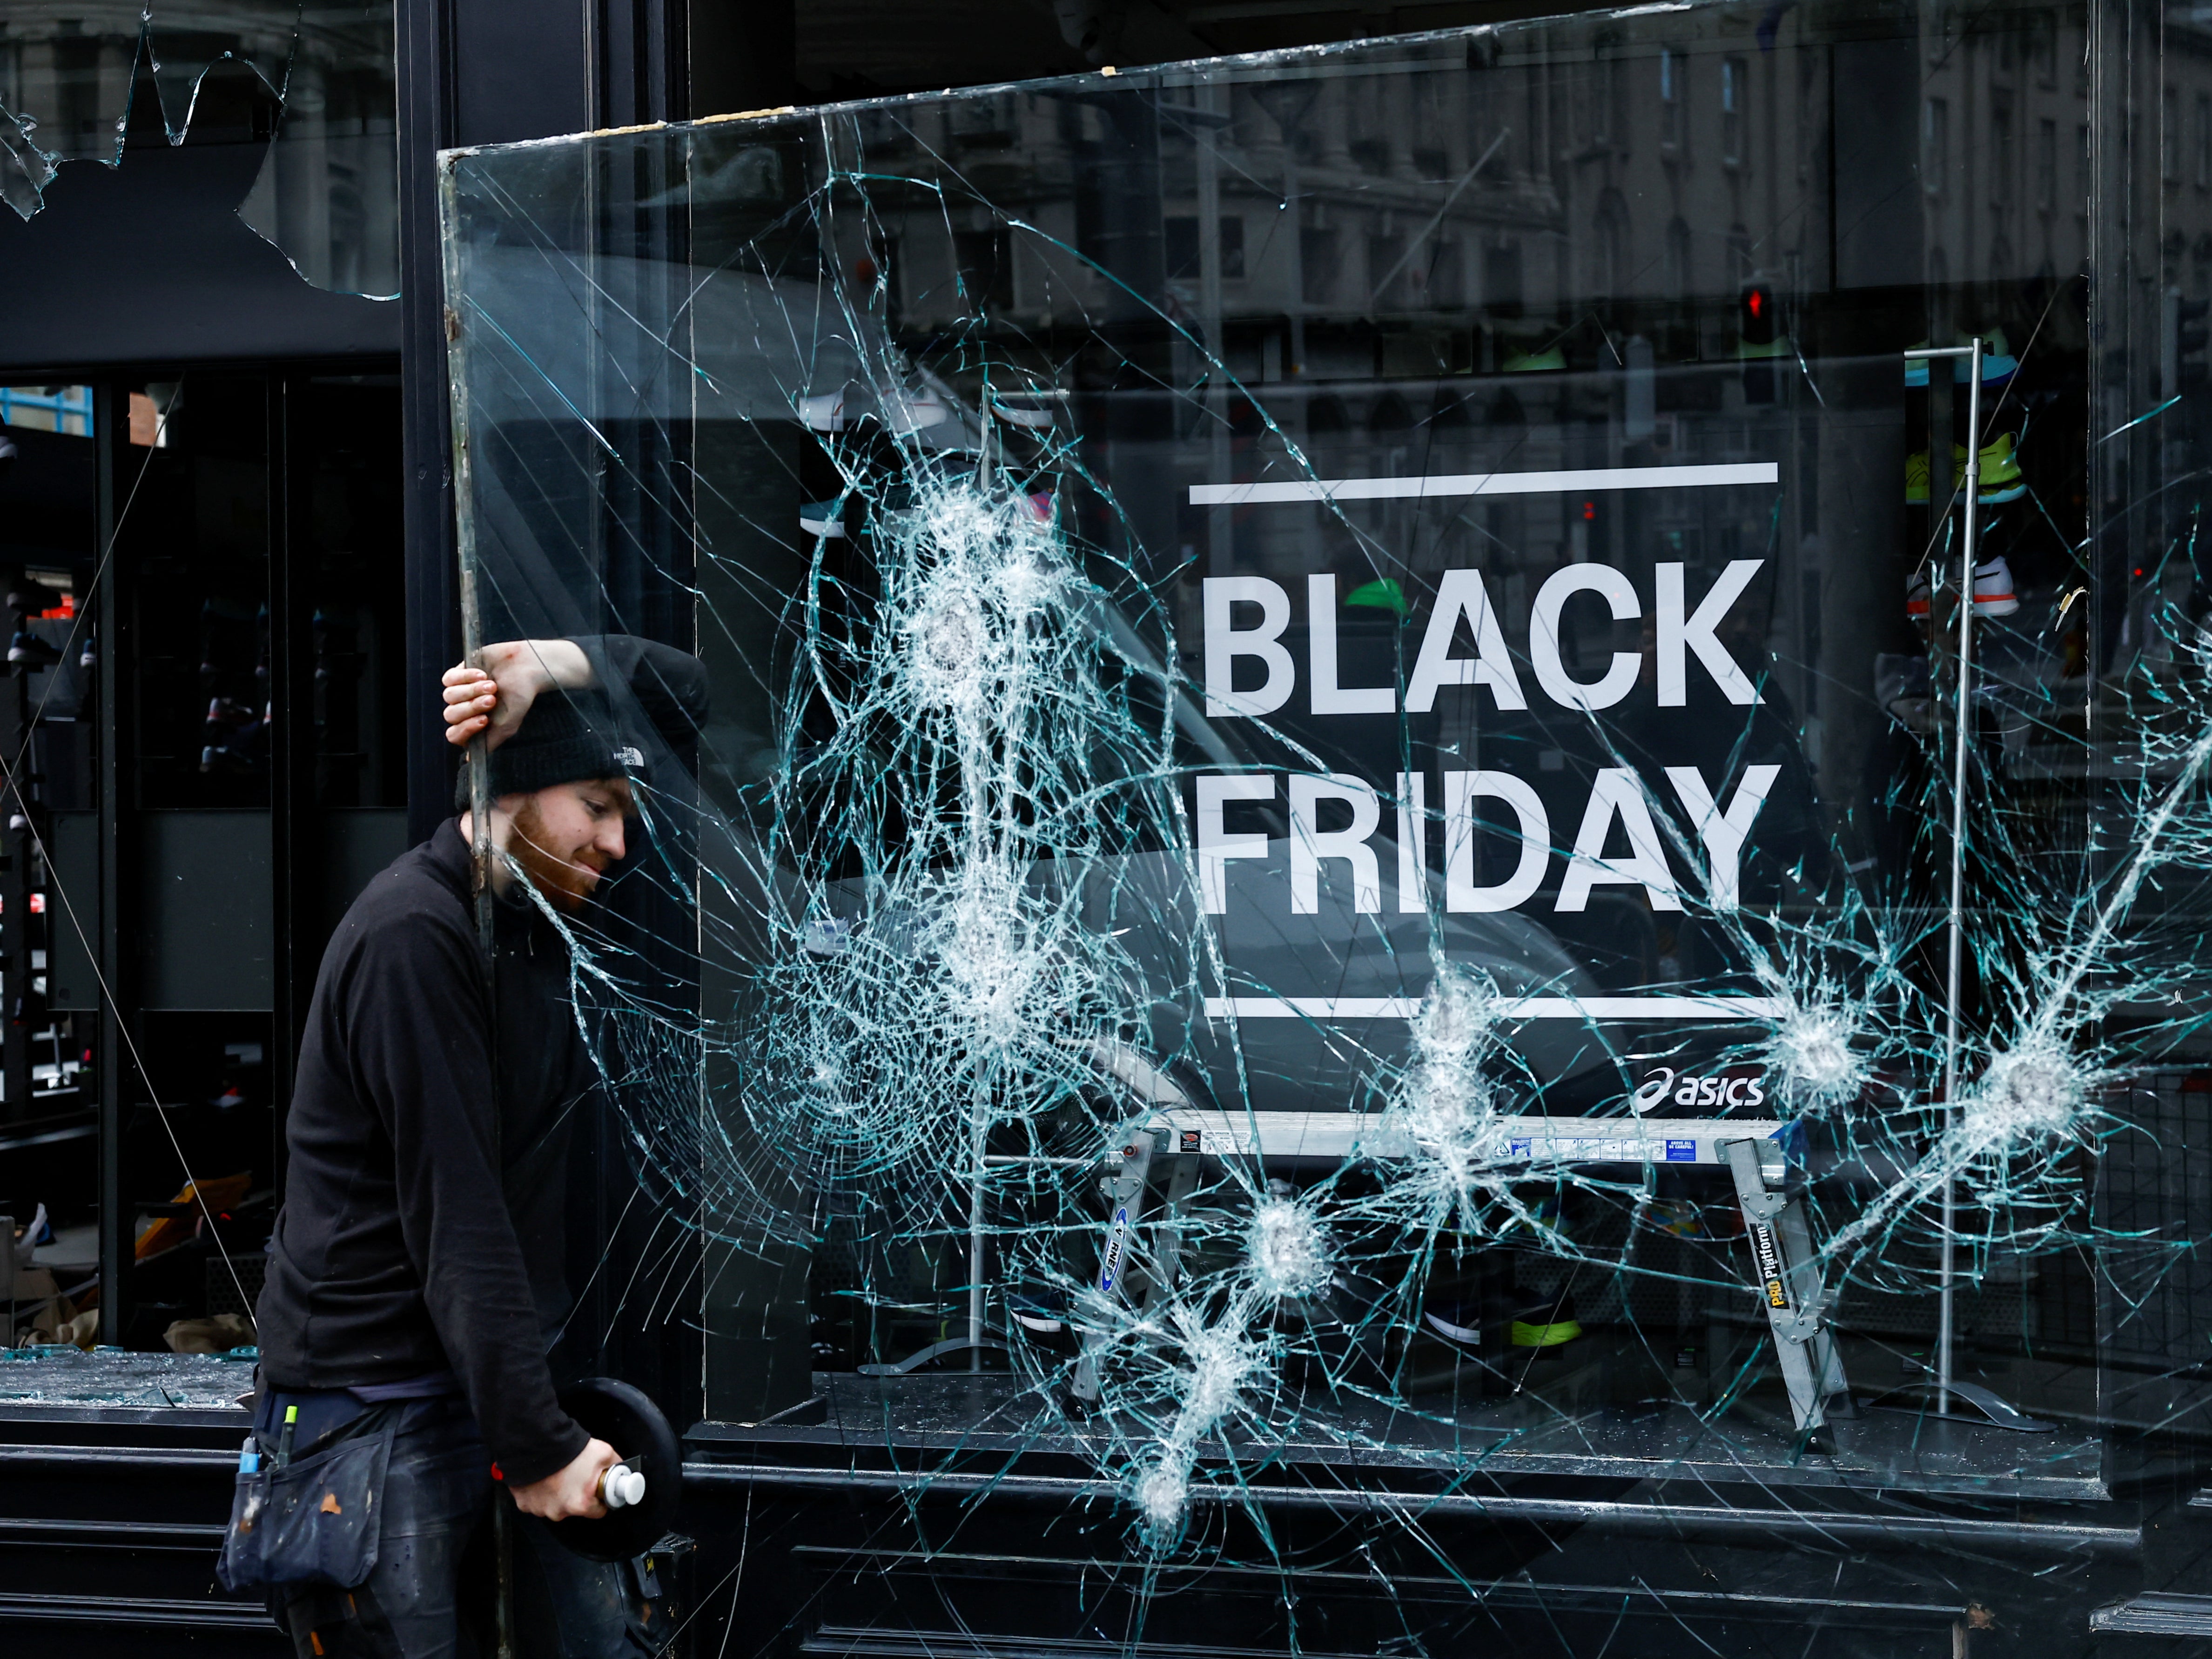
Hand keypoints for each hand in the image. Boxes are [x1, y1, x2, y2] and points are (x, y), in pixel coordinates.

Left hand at [442, 639, 591, 750]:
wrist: (527, 667)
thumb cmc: (521, 696)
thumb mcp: (509, 723)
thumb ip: (490, 740)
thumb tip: (471, 760)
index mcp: (475, 725)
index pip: (455, 735)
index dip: (465, 728)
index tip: (484, 720)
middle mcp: (465, 710)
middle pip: (451, 715)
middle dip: (472, 706)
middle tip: (493, 699)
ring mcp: (460, 692)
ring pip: (449, 697)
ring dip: (471, 690)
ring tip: (491, 684)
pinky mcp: (459, 673)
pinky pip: (448, 679)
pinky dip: (465, 677)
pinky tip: (483, 673)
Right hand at [508, 1436, 619, 1520]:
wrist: (536, 1442)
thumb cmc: (567, 1449)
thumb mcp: (604, 1453)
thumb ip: (615, 1465)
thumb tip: (621, 1471)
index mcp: (580, 1504)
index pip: (599, 1511)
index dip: (601, 1499)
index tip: (598, 1490)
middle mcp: (559, 1511)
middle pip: (576, 1508)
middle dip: (578, 1494)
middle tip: (577, 1476)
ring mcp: (539, 1509)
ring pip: (555, 1505)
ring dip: (558, 1493)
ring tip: (559, 1474)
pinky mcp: (524, 1503)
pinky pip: (536, 1501)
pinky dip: (540, 1492)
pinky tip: (544, 1478)